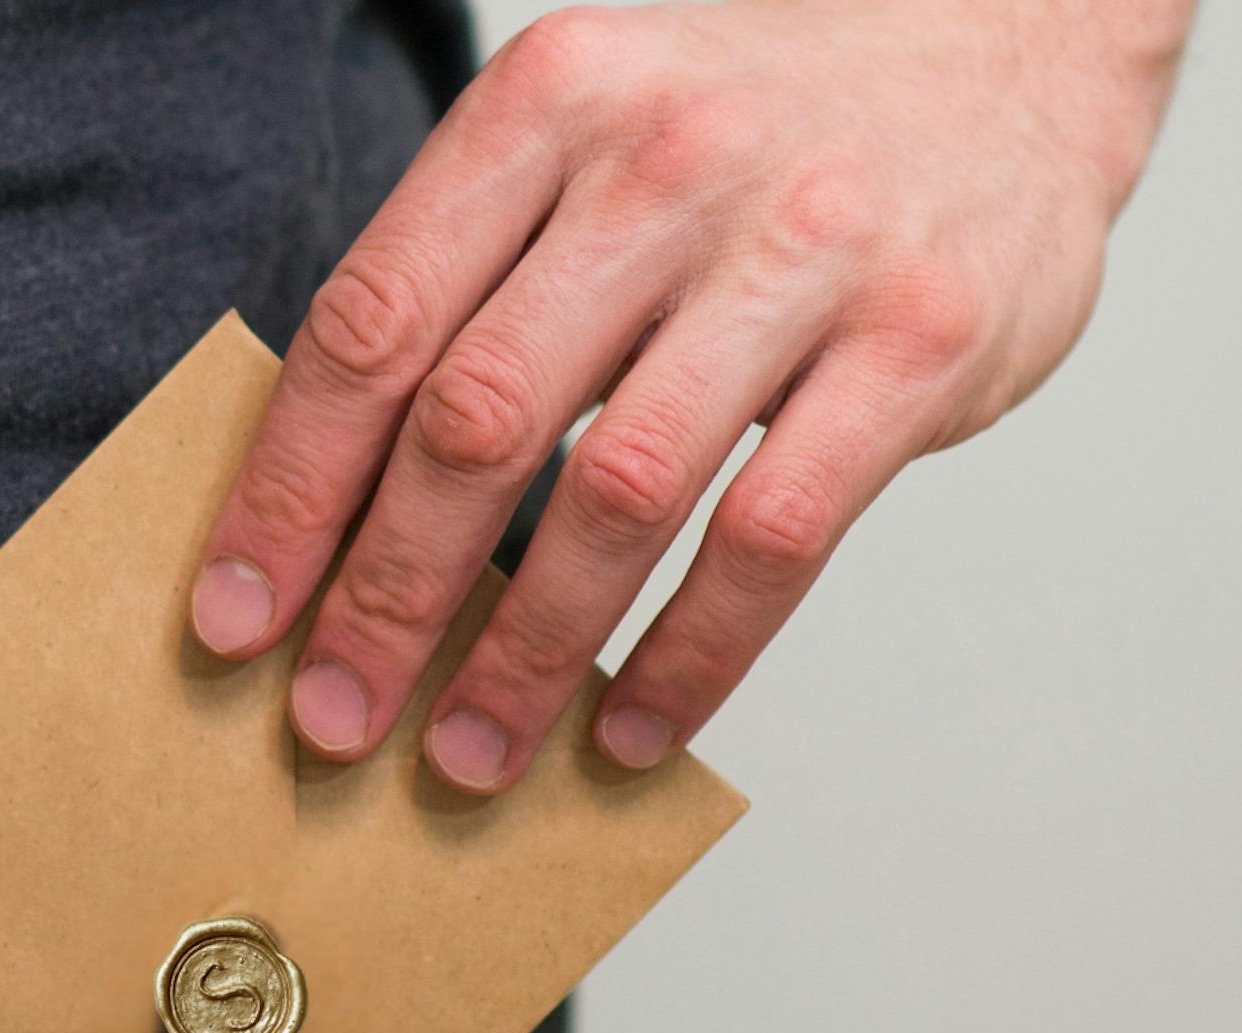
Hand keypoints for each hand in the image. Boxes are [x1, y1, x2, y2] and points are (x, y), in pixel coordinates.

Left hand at [190, 0, 1185, 790]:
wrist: (1006, 44)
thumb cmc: (765, 127)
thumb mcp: (600, 134)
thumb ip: (480, 273)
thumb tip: (334, 498)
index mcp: (550, 101)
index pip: (375, 319)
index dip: (290, 487)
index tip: (235, 616)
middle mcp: (665, 160)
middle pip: (476, 417)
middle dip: (385, 596)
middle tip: (332, 714)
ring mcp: (801, 248)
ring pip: (617, 490)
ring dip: (526, 652)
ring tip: (467, 753)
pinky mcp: (919, 340)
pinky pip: (774, 534)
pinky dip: (689, 654)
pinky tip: (630, 727)